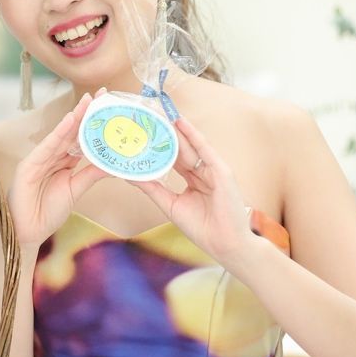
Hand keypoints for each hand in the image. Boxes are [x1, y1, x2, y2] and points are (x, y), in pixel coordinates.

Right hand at [8, 93, 109, 249]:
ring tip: (89, 101)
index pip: (80, 137)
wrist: (29, 232)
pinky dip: (58, 133)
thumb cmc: (48, 212)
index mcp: (62, 161)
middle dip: (86, 112)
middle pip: (72, 131)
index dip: (93, 122)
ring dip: (75, 117)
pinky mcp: (28, 166)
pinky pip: (47, 147)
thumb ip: (91, 174)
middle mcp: (51, 157)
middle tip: (102, 94)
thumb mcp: (76, 189)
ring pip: (61, 135)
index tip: (108, 106)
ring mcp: (39, 159)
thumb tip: (113, 162)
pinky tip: (70, 120)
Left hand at [129, 117, 256, 266]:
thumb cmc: (203, 229)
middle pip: (179, 147)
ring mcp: (213, 170)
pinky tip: (179, 121)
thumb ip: (153, 189)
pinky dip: (192, 134)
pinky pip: (204, 149)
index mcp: (192, 180)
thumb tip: (130, 175)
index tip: (139, 131)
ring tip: (156, 111)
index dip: (157, 144)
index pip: (172, 157)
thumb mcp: (170, 205)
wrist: (225, 245)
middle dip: (163, 132)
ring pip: (189, 144)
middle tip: (144, 114)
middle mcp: (202, 171)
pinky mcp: (222, 171)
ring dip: (173, 127)